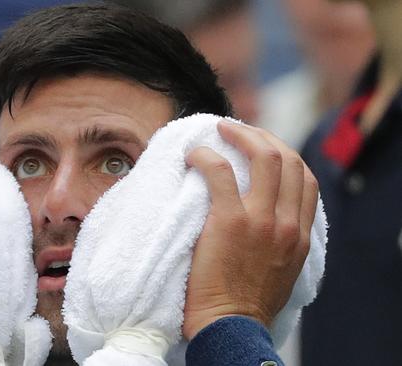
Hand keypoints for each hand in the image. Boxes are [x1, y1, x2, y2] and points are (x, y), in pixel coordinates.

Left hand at [182, 121, 318, 339]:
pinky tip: (193, 156)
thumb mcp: (281, 269)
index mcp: (300, 234)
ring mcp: (260, 220)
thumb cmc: (247, 303)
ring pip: (263, 156)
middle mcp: (286, 222)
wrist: (229, 327)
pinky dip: (206, 156)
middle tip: (237, 130)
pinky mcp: (229, 221)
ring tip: (219, 130)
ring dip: (240, 135)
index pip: (305, 178)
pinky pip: (219, 171)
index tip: (262, 147)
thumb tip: (267, 217)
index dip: (284, 154)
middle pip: (287, 159)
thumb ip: (281, 240)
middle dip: (262, 137)